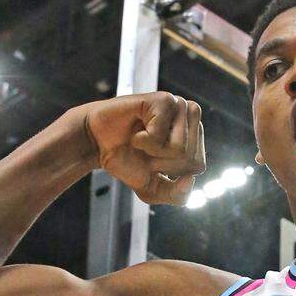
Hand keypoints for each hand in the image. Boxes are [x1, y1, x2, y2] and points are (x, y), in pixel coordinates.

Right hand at [80, 92, 205, 204]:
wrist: (97, 143)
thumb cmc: (127, 161)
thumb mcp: (153, 189)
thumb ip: (176, 196)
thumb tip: (190, 180)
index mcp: (195, 138)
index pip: (198, 166)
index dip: (171, 170)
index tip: (154, 159)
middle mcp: (191, 119)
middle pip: (190, 157)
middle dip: (163, 161)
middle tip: (146, 148)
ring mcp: (178, 106)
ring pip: (179, 147)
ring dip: (154, 150)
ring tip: (143, 137)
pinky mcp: (163, 100)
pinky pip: (160, 134)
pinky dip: (144, 140)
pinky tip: (137, 129)